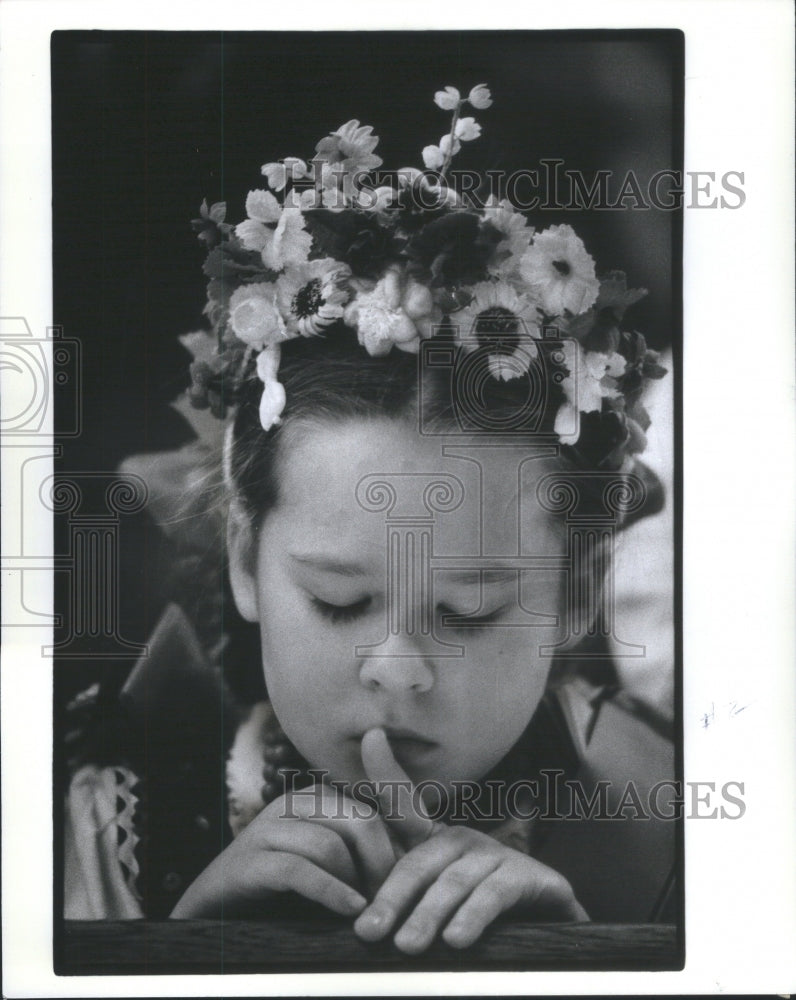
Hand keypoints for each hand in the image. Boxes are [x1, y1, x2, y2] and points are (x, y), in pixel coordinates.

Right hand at [170, 782, 395, 918]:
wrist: (218, 916)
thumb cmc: (284, 891)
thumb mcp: (332, 864)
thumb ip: (368, 849)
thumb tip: (423, 843)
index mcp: (318, 796)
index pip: (377, 802)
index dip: (401, 840)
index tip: (412, 877)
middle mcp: (293, 803)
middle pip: (360, 819)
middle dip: (383, 864)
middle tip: (392, 901)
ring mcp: (268, 830)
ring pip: (332, 845)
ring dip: (357, 884)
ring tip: (370, 914)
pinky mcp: (250, 862)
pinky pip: (299, 870)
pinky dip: (330, 892)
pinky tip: (349, 911)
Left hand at [353, 727, 587, 952]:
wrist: (543, 933)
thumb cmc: (476, 921)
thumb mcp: (431, 909)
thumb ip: (399, 906)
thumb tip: (358, 926)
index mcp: (436, 843)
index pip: (405, 805)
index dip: (387, 769)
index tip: (372, 736)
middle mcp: (463, 841)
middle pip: (419, 863)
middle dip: (391, 897)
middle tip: (369, 931)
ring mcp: (495, 856)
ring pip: (453, 883)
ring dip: (428, 914)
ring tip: (406, 945)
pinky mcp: (526, 877)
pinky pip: (493, 895)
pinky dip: (472, 917)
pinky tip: (456, 940)